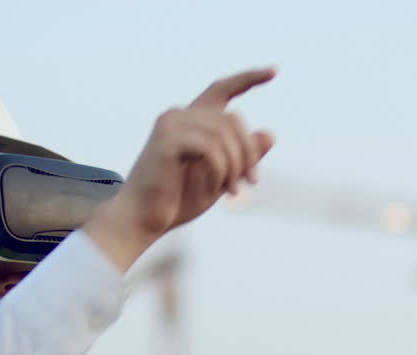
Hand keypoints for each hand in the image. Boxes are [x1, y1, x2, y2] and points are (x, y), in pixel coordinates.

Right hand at [84, 67, 276, 270]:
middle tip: (252, 182)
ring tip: (234, 190)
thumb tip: (270, 134)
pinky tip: (218, 188)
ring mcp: (171, 125)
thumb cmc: (176, 201)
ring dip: (236, 165)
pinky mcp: (167, 140)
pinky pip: (211, 148)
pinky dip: (222, 170)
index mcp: (191, 121)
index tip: (274, 71)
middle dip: (249, 152)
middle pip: (233, 119)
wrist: (142, 220)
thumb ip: (242, 157)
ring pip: (224, 133)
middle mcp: (180, 115)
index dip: (249, 78)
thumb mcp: (221, 178)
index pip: (222, 89)